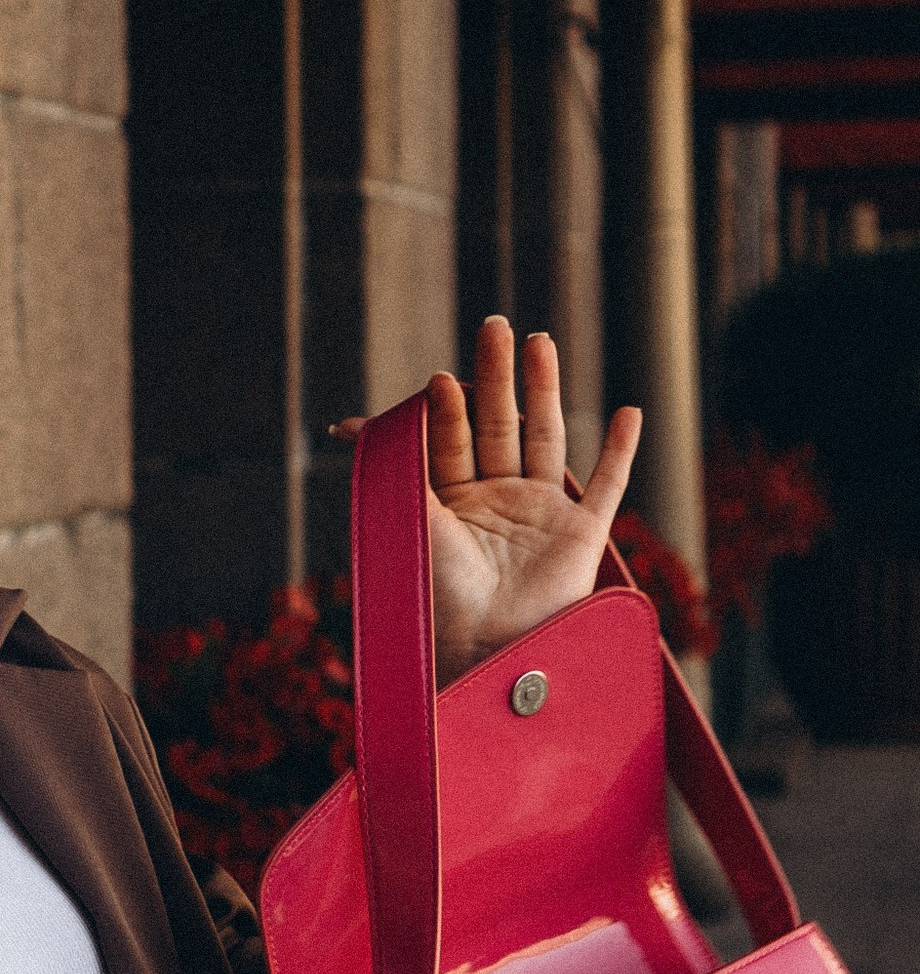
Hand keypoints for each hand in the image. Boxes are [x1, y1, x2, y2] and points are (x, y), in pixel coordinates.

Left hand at [336, 318, 642, 684]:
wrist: (484, 648)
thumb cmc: (439, 594)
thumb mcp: (413, 521)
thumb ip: (394, 472)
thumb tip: (345, 426)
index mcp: (454, 502)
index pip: (450, 439)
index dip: (445, 409)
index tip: (435, 379)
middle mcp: (498, 501)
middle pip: (500, 423)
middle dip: (496, 375)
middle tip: (491, 324)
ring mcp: (542, 515)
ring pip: (546, 437)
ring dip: (546, 390)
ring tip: (539, 341)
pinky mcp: (581, 535)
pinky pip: (607, 485)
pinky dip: (619, 450)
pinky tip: (628, 413)